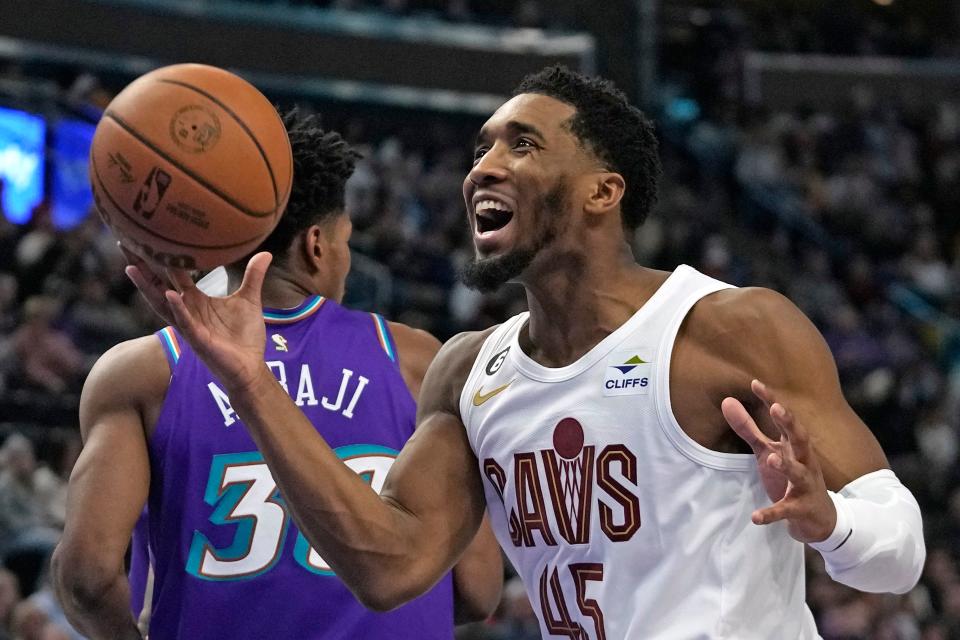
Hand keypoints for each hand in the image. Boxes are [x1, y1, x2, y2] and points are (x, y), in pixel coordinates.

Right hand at [123, 246, 272, 392]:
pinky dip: (178, 309)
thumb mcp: (249, 300)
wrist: (251, 366)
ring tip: (132, 267)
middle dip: (142, 267)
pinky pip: (186, 323)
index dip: (160, 257)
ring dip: (148, 287)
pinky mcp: (199, 340)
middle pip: (158, 285)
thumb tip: (265, 253)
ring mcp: (190, 325)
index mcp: (196, 300)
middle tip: (125, 244)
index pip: (173, 275)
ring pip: (163, 304)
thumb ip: (253, 276)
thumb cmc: (245, 336)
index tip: (147, 236)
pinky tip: (171, 295)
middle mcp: (187, 310)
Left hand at [721, 379, 836, 543]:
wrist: (820, 518)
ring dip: (786, 466)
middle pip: (801, 440)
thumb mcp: (768, 451)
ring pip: (799, 473)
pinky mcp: (801, 509)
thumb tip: (727, 400)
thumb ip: (748, 428)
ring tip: (771, 459)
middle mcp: (804, 462)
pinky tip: (756, 517)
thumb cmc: (791, 478)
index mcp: (794, 446)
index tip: (755, 383)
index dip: (771, 400)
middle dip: (791, 424)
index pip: (784, 420)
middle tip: (777, 408)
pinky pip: (786, 511)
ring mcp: (805, 486)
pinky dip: (771, 513)